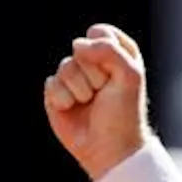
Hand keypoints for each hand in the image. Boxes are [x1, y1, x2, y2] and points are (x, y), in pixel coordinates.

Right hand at [43, 23, 151, 180]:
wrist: (108, 148)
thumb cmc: (124, 112)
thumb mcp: (129, 76)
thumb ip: (109, 51)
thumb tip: (78, 44)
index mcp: (117, 54)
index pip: (101, 32)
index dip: (105, 51)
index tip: (116, 73)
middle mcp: (94, 63)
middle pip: (80, 48)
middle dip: (94, 73)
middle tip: (104, 93)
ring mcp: (74, 78)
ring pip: (65, 66)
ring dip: (80, 88)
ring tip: (90, 103)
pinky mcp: (56, 93)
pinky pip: (51, 82)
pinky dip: (63, 98)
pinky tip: (72, 109)